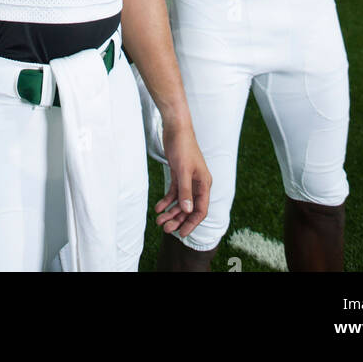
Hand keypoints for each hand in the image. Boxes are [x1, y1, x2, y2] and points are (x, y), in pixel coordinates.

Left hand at [154, 116, 210, 238]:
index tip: (182, 234)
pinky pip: (174, 192)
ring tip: (159, 221)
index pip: (201, 209)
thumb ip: (185, 191)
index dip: (192, 223)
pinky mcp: (179, 174)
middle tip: (165, 229)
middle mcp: (197, 184)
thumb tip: (188, 211)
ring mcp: (188, 180)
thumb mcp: (183, 170)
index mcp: (204, 184)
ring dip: (171, 212)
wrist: (176, 128)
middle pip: (189, 208)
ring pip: (181, 202)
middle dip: (178, 219)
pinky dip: (166, 201)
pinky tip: (158, 207)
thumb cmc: (183, 146)